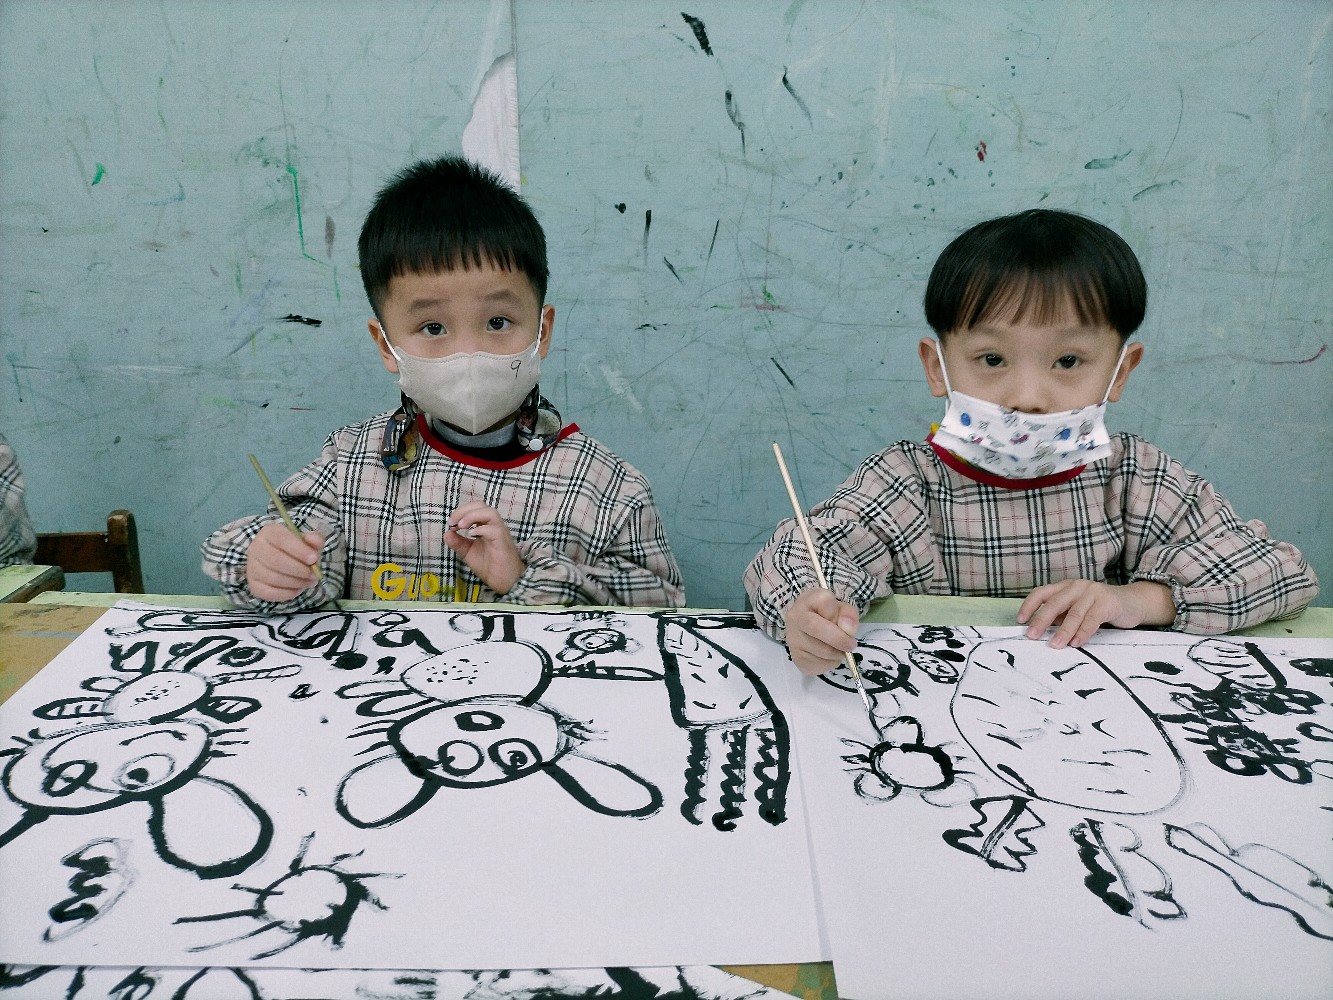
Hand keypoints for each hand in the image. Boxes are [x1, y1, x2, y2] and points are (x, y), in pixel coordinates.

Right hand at [246, 523, 324, 600]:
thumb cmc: (296, 550)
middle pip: (275, 560)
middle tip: (314, 575)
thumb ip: (314, 539)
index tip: (314, 558)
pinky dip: (287, 593)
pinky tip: (298, 589)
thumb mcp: (307, 541)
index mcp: (269, 532)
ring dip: (295, 582)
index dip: (298, 549)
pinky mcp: (254, 585)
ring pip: (273, 578)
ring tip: (309, 582)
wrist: (281, 561)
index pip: (281, 539)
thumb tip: (314, 541)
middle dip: (299, 569)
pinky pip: (269, 592)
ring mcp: (252, 567)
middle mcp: (255, 548)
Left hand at [444, 501, 524, 594]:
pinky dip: (481, 529)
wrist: (504, 581)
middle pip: (481, 505)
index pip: (475, 508)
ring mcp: (500, 532)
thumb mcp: (468, 552)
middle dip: (464, 510)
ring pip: (490, 513)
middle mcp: (494, 525)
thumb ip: (458, 543)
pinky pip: (494, 529)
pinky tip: (472, 535)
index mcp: (486, 526)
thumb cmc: (489, 566)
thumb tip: (446, 533)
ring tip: (461, 526)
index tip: (450, 524)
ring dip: (472, 516)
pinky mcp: (503, 542)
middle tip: (453, 523)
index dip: (461, 511)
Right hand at [782, 588, 859, 674]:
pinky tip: (828, 656)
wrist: (808, 627)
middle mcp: (795, 618)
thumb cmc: (827, 615)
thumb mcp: (841, 608)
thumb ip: (848, 614)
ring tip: (838, 649)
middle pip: (817, 628)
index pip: (825, 602)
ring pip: (820, 651)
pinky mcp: (796, 658)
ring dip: (837, 653)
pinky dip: (829, 663)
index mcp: (807, 601)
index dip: (839, 615)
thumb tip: (848, 630)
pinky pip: (818, 664)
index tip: (846, 625)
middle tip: (851, 645)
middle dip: (839, 639)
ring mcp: (793, 639)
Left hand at [1017, 579, 1174, 647]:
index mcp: (1065, 586)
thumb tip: (1040, 630)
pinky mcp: (1107, 603)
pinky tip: (1076, 643)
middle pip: (1054, 603)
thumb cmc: (1099, 608)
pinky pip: (1092, 619)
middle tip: (1031, 635)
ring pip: (1073, 613)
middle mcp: (1076, 586)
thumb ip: (1060, 616)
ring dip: (1063, 631)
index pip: (1041, 593)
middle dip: (1041, 620)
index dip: (1029, 606)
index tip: (1020, 620)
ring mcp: (1092, 592)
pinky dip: (1083, 632)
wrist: (1132, 602)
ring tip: (1055, 645)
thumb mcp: (1076, 609)